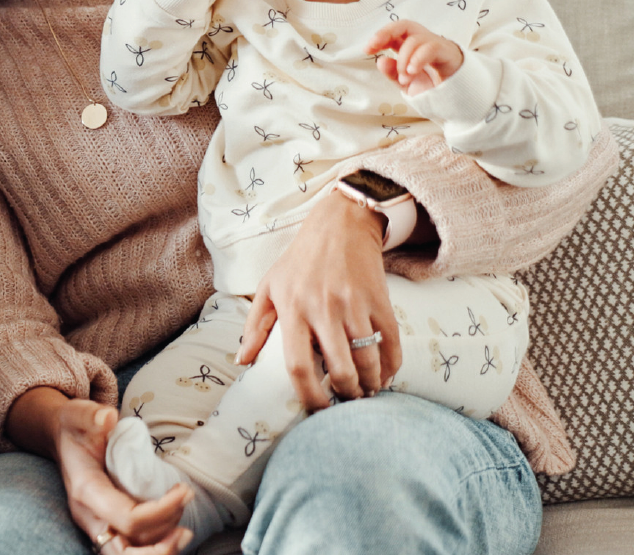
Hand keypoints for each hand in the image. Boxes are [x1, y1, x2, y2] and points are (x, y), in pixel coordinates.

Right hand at [9, 389, 190, 553]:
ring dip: (161, 548)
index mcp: (85, 490)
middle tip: (186, 525)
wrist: (63, 438)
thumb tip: (108, 417)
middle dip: (161, 545)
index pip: (127, 518)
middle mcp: (90, 516)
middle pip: (126, 550)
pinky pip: (131, 549)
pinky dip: (155, 548)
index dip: (160, 511)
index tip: (183, 490)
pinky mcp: (108, 526)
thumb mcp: (78, 413)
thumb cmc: (74, 427)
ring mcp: (98, 525)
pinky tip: (174, 536)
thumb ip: (91, 415)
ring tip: (184, 532)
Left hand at [235, 195, 401, 409]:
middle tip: (345, 401)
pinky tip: (383, 375)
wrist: (340, 225)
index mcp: (293, 309)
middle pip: (340, 369)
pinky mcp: (380, 301)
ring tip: (364, 391)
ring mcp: (355, 305)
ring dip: (370, 385)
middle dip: (345, 395)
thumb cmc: (299, 260)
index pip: (298, 365)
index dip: (309, 396)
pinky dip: (391, 367)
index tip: (317, 409)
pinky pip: (391, 344)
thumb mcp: (269, 287)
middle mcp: (324, 309)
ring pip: (368, 361)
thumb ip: (255, 326)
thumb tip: (243, 361)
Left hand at [366, 21, 462, 95]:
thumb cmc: (431, 86)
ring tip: (405, 77)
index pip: (394, 32)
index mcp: (410, 46)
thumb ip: (393, 73)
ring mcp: (437, 45)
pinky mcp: (448, 52)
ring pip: (416, 39)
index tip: (367, 49)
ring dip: (404, 59)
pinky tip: (412, 71)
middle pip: (405, 24)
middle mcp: (423, 41)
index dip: (380, 36)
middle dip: (386, 33)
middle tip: (375, 48)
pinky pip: (432, 47)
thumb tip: (380, 60)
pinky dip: (418, 58)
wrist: (456, 99)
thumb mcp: (406, 82)